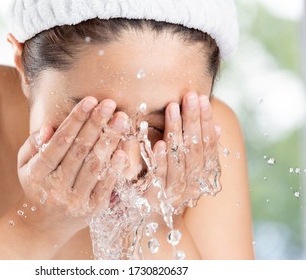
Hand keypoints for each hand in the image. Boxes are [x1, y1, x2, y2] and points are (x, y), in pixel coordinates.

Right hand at [16, 97, 128, 240]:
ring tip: (121, 119)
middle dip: (96, 124)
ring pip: (94, 165)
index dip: (76, 120)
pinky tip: (122, 149)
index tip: (90, 100)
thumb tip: (50, 127)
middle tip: (109, 103)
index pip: (60, 142)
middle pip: (80, 150)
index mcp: (37, 173)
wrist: (44, 225)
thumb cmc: (35, 186)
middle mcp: (56, 187)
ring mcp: (75, 200)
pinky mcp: (92, 209)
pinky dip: (114, 168)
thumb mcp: (24, 164)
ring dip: (109, 140)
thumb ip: (33, 144)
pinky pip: (105, 186)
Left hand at [152, 92, 220, 214]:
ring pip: (179, 160)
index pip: (208, 145)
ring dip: (176, 132)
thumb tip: (217, 126)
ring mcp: (174, 193)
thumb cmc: (166, 183)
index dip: (206, 122)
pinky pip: (159, 177)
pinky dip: (161, 160)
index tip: (202, 99)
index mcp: (202, 177)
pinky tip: (160, 142)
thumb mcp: (184, 167)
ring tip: (173, 108)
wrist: (148, 217)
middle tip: (190, 96)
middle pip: (195, 149)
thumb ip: (198, 149)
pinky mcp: (154, 199)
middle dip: (193, 121)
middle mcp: (192, 185)